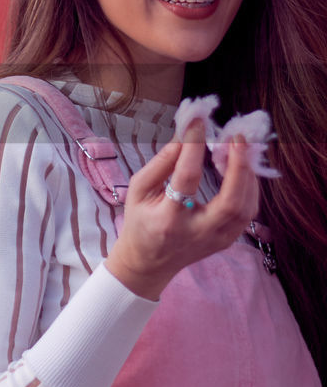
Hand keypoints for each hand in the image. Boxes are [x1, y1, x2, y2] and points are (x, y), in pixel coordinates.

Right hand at [104, 119, 259, 299]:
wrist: (148, 262)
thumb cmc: (140, 222)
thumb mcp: (137, 191)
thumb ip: (160, 164)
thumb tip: (184, 139)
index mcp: (168, 219)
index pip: (186, 179)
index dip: (192, 147)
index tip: (197, 123)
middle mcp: (197, 232)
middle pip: (231, 202)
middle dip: (238, 167)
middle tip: (236, 138)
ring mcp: (217, 240)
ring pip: (246, 208)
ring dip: (247, 175)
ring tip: (239, 150)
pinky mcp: (228, 241)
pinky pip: (247, 212)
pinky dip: (249, 188)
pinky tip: (241, 170)